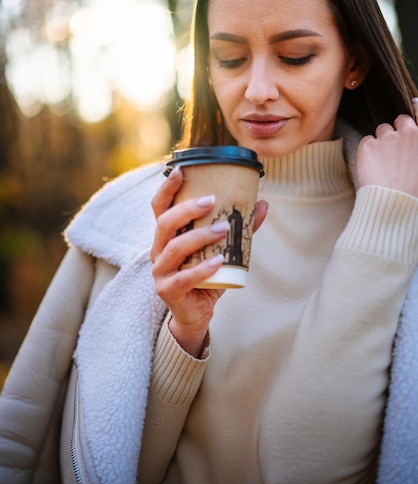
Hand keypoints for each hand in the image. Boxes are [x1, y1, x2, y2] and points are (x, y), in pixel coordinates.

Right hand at [150, 167, 267, 355]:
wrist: (197, 314)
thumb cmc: (206, 276)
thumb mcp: (222, 249)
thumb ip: (239, 229)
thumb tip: (263, 204)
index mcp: (167, 236)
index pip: (160, 207)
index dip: (167, 188)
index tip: (181, 169)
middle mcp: (158, 250)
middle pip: (165, 223)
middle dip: (188, 209)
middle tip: (212, 199)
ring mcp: (160, 271)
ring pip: (175, 248)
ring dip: (200, 236)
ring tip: (224, 228)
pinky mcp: (167, 290)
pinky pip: (184, 277)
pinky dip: (202, 268)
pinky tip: (219, 261)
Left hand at [357, 100, 417, 196]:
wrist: (395, 205)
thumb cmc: (415, 192)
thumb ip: (416, 148)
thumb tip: (413, 133)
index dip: (417, 108)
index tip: (414, 103)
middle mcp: (409, 134)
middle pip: (400, 120)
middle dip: (397, 130)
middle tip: (394, 149)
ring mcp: (388, 138)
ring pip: (382, 130)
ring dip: (382, 141)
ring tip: (384, 163)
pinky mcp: (368, 145)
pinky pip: (367, 141)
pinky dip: (368, 152)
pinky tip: (373, 167)